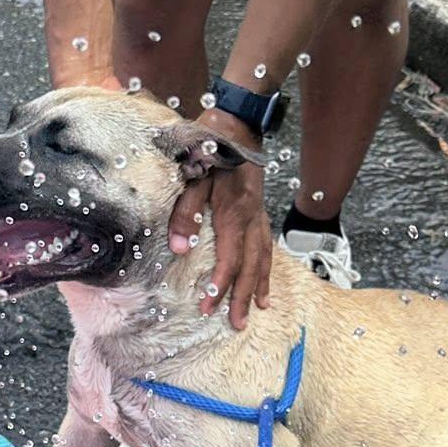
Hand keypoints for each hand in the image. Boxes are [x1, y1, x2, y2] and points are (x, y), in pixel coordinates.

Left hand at [170, 116, 271, 329]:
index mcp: (234, 212)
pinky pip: (267, 242)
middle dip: (243, 296)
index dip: (220, 286)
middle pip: (250, 266)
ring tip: (261, 308)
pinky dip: (268, 263)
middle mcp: (251, 217)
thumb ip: (185, 213)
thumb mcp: (191, 177)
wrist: (235, 123)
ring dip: (261, 284)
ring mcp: (259, 213)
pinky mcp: (259, 208)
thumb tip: (180, 249)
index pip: (229, 260)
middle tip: (238, 324)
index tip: (209, 308)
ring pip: (264, 256)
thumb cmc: (208, 148)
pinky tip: (266, 275)